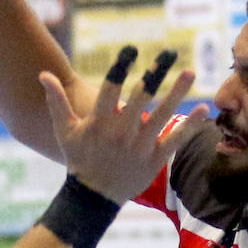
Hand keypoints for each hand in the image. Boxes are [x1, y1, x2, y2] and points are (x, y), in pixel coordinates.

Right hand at [40, 47, 209, 202]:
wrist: (93, 197)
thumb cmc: (78, 159)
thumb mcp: (65, 131)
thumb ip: (57, 101)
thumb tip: (43, 74)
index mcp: (99, 123)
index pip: (110, 89)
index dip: (121, 68)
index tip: (131, 50)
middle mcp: (120, 133)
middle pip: (140, 98)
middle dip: (154, 73)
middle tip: (169, 53)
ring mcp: (139, 146)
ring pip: (161, 115)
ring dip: (177, 92)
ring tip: (190, 72)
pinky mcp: (154, 159)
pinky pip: (175, 140)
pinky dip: (190, 126)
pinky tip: (203, 109)